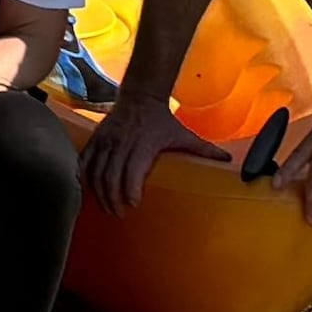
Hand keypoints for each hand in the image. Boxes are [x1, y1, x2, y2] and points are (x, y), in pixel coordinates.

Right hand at [83, 94, 206, 212]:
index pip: (132, 170)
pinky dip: (84, 177)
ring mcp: (106, 140)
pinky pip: (85, 160)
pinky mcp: (96, 138)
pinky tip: (88, 190)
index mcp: (143, 144)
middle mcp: (122, 142)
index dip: (130, 190)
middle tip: (119, 214)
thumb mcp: (183, 134)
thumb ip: (204, 149)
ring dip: (99, 192)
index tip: (133, 205)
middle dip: (113, 198)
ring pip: (95, 171)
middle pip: (110, 176)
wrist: (140, 96)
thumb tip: (227, 160)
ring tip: (106, 207)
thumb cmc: (162, 120)